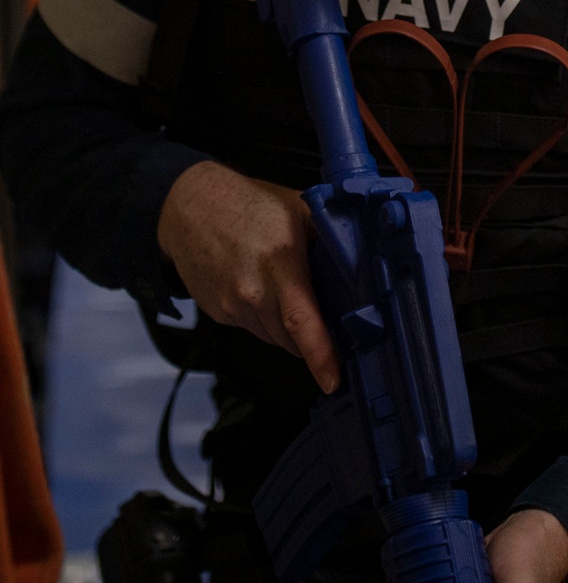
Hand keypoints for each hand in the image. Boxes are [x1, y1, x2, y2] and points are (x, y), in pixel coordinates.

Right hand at [156, 160, 339, 392]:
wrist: (189, 206)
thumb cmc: (245, 203)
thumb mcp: (299, 209)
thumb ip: (330, 236)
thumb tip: (364, 260)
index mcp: (280, 263)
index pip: (302, 320)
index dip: (320, 355)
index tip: (333, 379)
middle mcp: (253, 290)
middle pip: (292, 338)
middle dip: (313, 337)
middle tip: (328, 317)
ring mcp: (232, 305)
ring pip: (273, 337)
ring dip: (288, 326)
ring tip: (287, 289)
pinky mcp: (219, 313)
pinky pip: (253, 328)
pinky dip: (265, 318)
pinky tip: (263, 288)